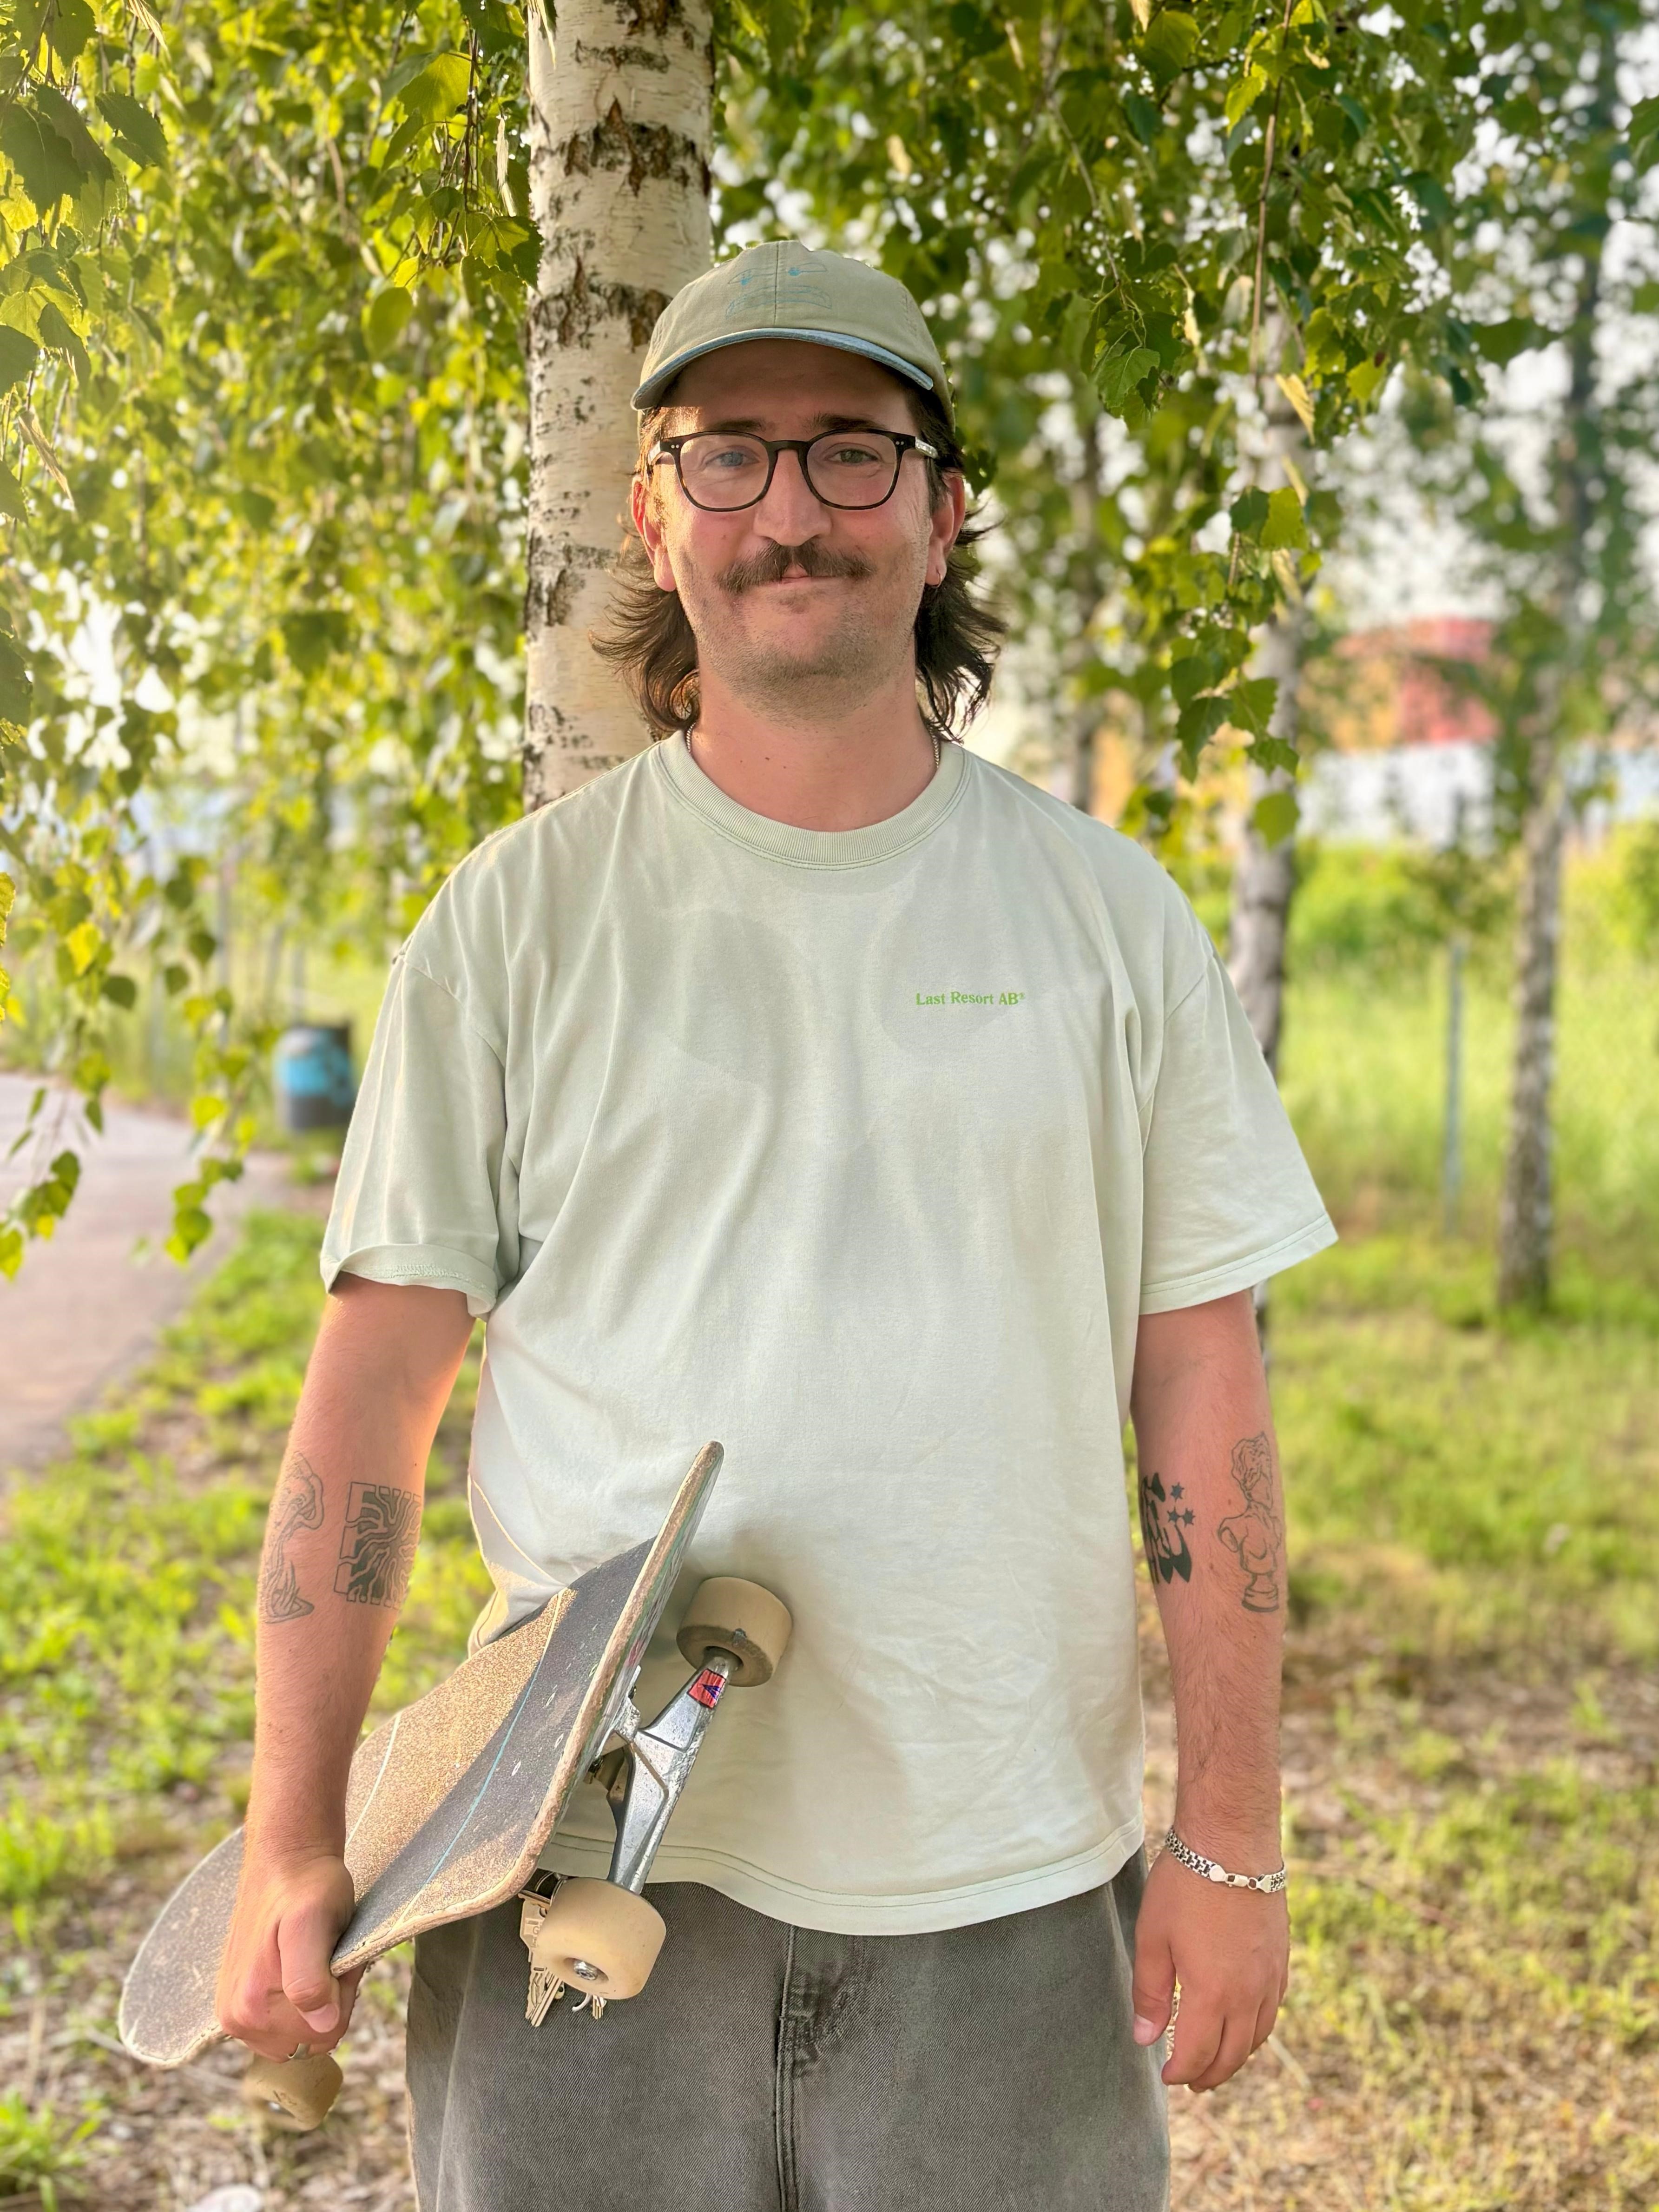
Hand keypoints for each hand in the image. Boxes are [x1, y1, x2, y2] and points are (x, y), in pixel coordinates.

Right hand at [216, 1850, 362, 2060]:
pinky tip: (299, 1961)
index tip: (335, 1957)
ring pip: (299, 2031)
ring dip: (317, 1998)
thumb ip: (311, 1979)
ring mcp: (234, 2012)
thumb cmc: (308, 1885)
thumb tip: (321, 2025)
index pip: (323, 2035)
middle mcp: (235, 2019)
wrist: (286, 1858)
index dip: (342, 1996)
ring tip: (314, 1955)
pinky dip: (301, 1997)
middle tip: (327, 1953)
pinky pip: (284, 2022)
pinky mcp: (239, 2000)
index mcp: (250, 2009)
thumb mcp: (315, 1923)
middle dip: (330, 2000)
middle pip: (309, 2038)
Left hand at [1130, 1847, 1288, 2091]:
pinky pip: (1272, 2011)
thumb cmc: (1187, 1885)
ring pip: (1257, 2037)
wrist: (1233, 1842)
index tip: (1165, 2074)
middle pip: (1231, 2055)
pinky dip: (1256, 2030)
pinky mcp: (1281, 1960)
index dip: (1180, 2072)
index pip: (1197, 2054)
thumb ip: (1151, 1993)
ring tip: (1215, 2063)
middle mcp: (1248, 1995)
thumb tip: (1146, 2037)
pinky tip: (1243, 2025)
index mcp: (1212, 1994)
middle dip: (1208, 2075)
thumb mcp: (1153, 1937)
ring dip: (1235, 2057)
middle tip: (1189, 2080)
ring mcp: (1269, 1978)